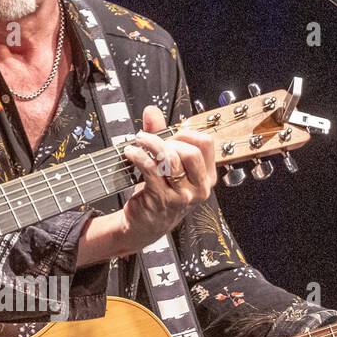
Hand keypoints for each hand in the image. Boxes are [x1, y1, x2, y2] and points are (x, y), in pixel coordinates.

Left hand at [82, 105, 215, 262]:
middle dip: (169, 140)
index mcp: (206, 177)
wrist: (145, 225)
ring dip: (151, 144)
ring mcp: (181, 196)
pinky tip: (130, 152)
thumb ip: (161, 136)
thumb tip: (151, 111)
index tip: (171, 135)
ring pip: (170, 159)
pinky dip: (138, 156)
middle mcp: (199, 188)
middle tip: (152, 141)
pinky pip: (151, 169)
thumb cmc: (159, 193)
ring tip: (138, 141)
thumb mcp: (166, 165)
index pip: (206, 144)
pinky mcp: (161, 199)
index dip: (186, 133)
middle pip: (191, 151)